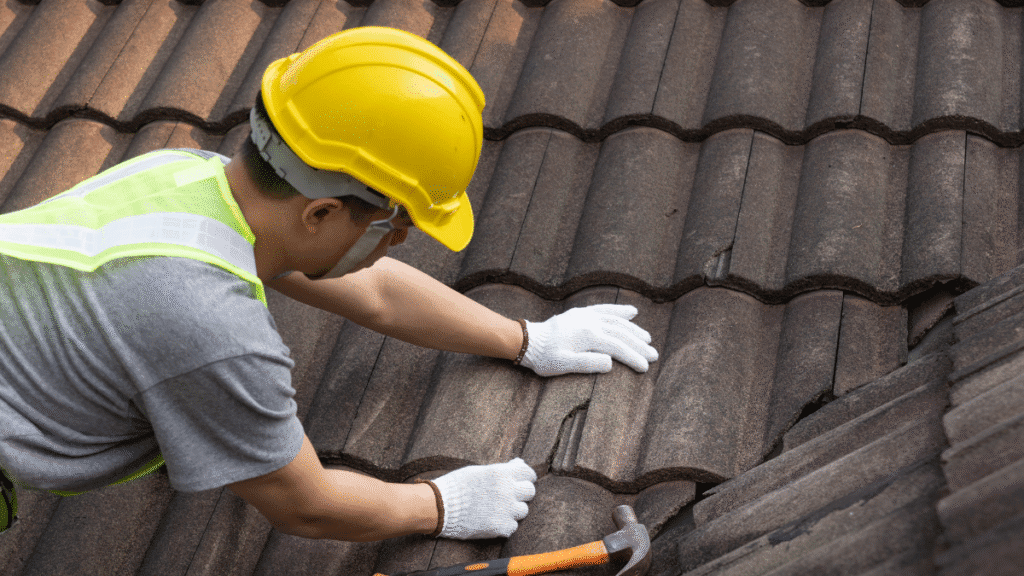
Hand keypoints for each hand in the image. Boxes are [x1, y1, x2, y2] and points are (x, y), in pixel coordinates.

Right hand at [430, 458, 536, 538]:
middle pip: (530, 492)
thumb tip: (519, 464)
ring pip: (523, 510)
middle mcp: (507, 491)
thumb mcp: (479, 471)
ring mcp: (505, 510)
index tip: (522, 481)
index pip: (528, 473)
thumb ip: (501, 469)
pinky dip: (505, 524)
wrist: (440, 507)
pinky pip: (512, 526)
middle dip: (522, 493)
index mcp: (502, 474)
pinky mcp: (500, 527)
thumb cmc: (457, 485)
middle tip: (510, 495)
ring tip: (498, 509)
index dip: (526, 477)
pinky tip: (493, 520)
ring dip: (513, 510)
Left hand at [520, 304, 658, 376]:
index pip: (617, 347)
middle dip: (639, 344)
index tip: (645, 368)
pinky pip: (605, 309)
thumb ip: (587, 364)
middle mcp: (590, 322)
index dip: (633, 357)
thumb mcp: (563, 365)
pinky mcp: (582, 313)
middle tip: (654, 355)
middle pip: (621, 333)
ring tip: (647, 339)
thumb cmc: (545, 357)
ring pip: (616, 321)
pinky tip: (632, 312)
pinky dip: (619, 311)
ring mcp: (586, 315)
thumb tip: (611, 362)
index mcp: (587, 335)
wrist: (528, 341)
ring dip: (633, 329)